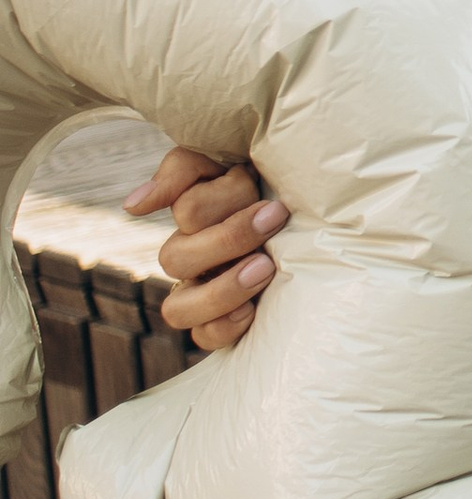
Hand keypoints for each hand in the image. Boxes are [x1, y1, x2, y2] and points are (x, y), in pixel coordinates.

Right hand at [128, 147, 287, 352]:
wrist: (312, 213)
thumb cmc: (268, 182)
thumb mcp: (227, 159)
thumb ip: (181, 171)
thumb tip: (133, 207)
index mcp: (190, 219)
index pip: (188, 212)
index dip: (225, 201)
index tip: (268, 192)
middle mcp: (190, 258)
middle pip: (175, 260)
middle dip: (229, 238)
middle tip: (274, 221)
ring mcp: (203, 293)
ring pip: (178, 310)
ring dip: (222, 289)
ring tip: (266, 269)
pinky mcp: (224, 324)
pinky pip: (204, 338)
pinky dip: (224, 327)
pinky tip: (253, 309)